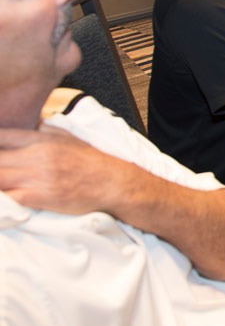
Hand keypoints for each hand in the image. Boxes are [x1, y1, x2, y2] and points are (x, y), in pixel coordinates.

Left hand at [0, 125, 133, 214]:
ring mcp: (37, 177)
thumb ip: (45, 131)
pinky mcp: (39, 197)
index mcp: (41, 139)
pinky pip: (7, 199)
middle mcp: (36, 156)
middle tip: (2, 170)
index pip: (1, 136)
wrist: (112, 183)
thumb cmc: (91, 162)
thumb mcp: (68, 138)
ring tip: (2, 184)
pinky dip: (1, 200)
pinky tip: (3, 201)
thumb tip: (31, 125)